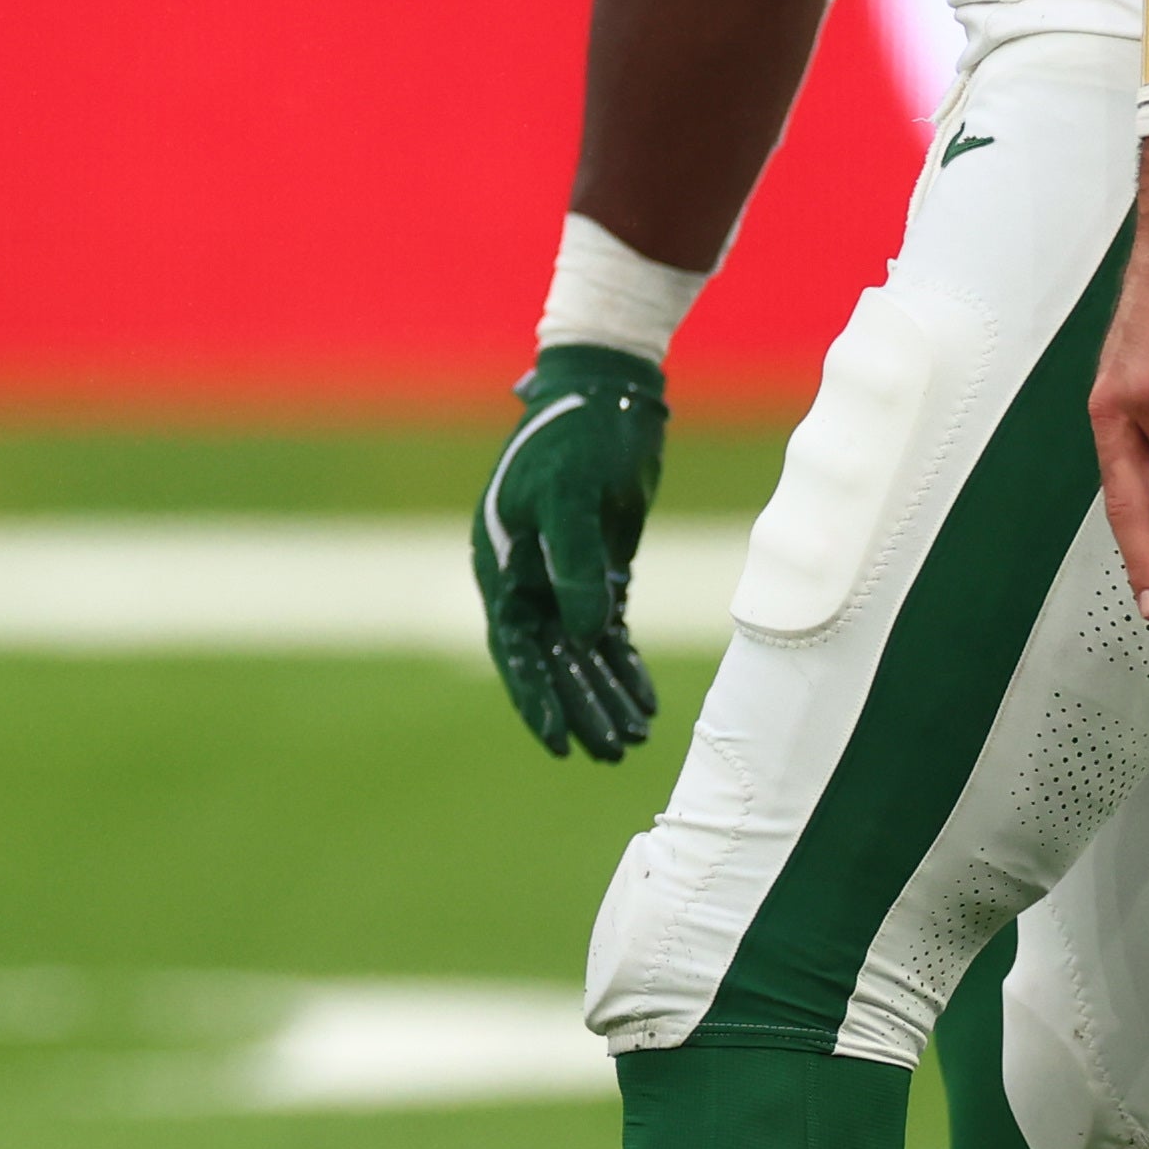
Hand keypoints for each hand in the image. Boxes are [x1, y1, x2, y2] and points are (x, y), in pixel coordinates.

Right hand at [475, 345, 669, 759]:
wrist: (607, 395)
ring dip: (604, 694)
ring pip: (581, 651)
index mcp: (502, 564)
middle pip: (550, 659)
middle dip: (578, 708)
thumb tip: (587, 632)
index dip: (535, 697)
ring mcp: (561, 575)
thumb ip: (574, 562)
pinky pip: (608, 630)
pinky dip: (624, 664)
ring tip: (633, 739)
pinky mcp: (598, 568)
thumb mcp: (570, 494)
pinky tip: (645, 699)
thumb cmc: (577, 437)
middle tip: (611, 752)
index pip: (515, 647)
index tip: (556, 742)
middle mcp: (526, 578)